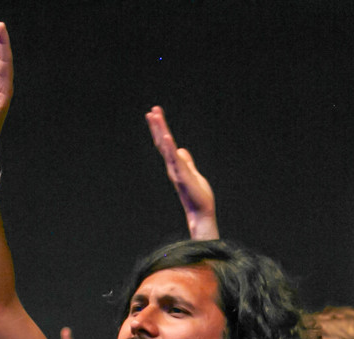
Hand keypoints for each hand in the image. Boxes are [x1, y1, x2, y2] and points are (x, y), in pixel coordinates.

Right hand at [145, 106, 218, 239]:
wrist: (201, 212)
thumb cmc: (198, 196)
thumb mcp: (193, 173)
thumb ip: (187, 162)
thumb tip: (182, 151)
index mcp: (175, 164)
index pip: (165, 144)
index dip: (160, 129)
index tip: (155, 114)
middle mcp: (173, 166)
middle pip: (162, 142)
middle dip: (157, 126)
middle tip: (151, 110)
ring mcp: (176, 170)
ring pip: (166, 147)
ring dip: (161, 131)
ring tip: (155, 116)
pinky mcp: (182, 175)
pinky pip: (175, 159)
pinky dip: (170, 148)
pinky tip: (167, 136)